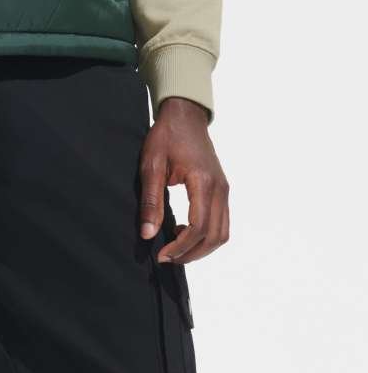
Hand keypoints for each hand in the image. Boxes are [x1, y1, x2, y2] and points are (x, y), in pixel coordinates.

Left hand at [138, 96, 229, 264]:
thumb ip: (151, 201)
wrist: (185, 115)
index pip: (198, 226)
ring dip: (202, 247)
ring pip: (222, 232)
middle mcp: (219, 188)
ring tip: (176, 248)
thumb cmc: (166, 136)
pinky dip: (207, 235)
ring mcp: (224, 189)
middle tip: (167, 257)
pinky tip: (185, 232)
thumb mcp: (151, 165)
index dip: (181, 247)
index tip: (162, 255)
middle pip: (214, 235)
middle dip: (191, 253)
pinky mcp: (223, 189)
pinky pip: (222, 222)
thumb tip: (148, 234)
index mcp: (202, 181)